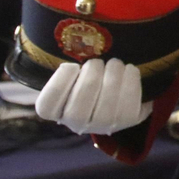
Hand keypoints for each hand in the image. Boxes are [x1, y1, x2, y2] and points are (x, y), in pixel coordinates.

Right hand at [35, 58, 151, 134]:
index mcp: (56, 113)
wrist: (116, 98)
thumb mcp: (71, 77)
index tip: (72, 66)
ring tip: (115, 64)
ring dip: (113, 76)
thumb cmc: (86, 82)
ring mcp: (104, 126)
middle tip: (97, 62)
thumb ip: (67, 70)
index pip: (47, 106)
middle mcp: (77, 124)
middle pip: (79, 105)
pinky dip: (131, 81)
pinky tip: (130, 70)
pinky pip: (129, 102)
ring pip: (107, 103)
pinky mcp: (128, 120)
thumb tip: (74, 53)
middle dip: (91, 74)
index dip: (59, 83)